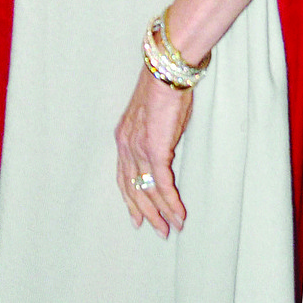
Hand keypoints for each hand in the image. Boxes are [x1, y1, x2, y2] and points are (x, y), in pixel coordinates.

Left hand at [115, 69, 192, 237]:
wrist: (165, 71)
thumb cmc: (164, 89)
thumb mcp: (154, 118)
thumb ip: (155, 137)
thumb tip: (165, 152)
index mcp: (123, 138)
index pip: (123, 177)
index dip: (130, 199)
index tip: (137, 217)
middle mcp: (126, 146)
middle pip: (133, 189)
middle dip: (147, 212)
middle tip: (159, 231)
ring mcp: (138, 149)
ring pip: (148, 190)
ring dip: (162, 212)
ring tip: (173, 228)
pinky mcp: (155, 150)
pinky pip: (162, 184)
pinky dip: (171, 202)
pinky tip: (179, 214)